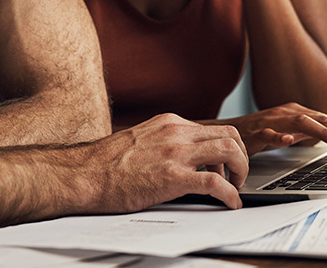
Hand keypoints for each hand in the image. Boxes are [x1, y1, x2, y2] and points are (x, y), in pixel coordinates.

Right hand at [85, 114, 248, 211]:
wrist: (85, 174)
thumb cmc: (106, 164)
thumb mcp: (142, 140)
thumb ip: (164, 142)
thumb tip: (180, 157)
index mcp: (169, 123)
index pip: (214, 128)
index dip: (227, 148)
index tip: (225, 164)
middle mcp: (176, 132)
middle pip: (229, 134)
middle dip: (241, 156)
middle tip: (237, 176)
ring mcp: (176, 153)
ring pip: (229, 150)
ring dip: (241, 171)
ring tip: (235, 187)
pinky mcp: (172, 177)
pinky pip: (215, 182)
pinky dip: (230, 194)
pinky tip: (230, 203)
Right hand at [212, 103, 326, 156]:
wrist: (229, 132)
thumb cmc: (261, 132)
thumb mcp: (292, 130)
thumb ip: (314, 130)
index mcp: (296, 112)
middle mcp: (287, 113)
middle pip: (319, 120)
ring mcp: (271, 121)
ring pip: (300, 122)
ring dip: (321, 132)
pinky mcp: (256, 132)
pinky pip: (269, 134)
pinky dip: (280, 137)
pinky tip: (290, 141)